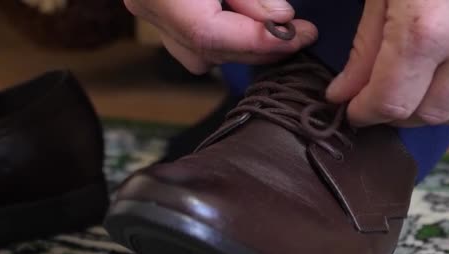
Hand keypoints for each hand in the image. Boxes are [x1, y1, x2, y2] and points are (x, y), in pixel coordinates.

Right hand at [125, 0, 317, 73]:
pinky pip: (192, 43)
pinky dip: (225, 39)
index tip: (300, 36)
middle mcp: (148, 5)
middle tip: (301, 34)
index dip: (257, 41)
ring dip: (243, 47)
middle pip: (208, 49)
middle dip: (259, 47)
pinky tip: (248, 22)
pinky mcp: (158, 11)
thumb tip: (280, 19)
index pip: (208, 34)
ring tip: (277, 28)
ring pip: (201, 54)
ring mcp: (150, 12)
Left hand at [327, 0, 448, 126]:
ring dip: (438, 106)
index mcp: (428, 27)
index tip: (354, 109)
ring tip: (420, 85)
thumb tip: (346, 91)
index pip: (391, 102)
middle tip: (382, 94)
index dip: (365, 112)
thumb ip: (366, 45)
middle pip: (428, 113)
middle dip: (397, 110)